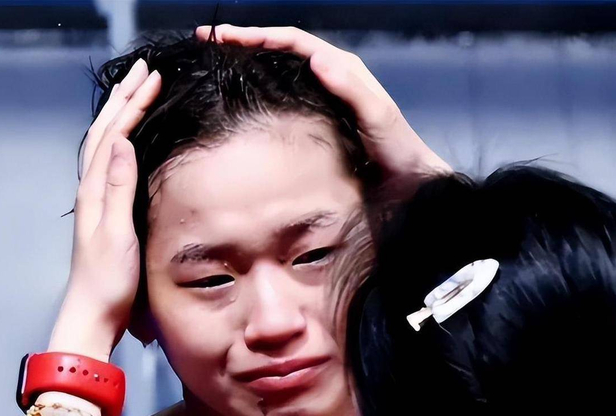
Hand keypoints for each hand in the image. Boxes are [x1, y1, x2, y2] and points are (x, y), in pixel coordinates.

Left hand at [49, 59, 161, 361]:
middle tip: (144, 71)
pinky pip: (110, 163)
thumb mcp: (116, 234)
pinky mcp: (106, 211)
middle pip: (105, 133)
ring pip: (105, 145)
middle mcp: (92, 190)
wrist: (94, 312)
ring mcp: (97, 200)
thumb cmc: (108, 280)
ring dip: (119, 114)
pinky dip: (119, 140)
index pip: (114, 135)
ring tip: (135, 92)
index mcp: (94, 191)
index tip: (152, 78)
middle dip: (124, 98)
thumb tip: (123, 143)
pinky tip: (128, 140)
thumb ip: (118, 189)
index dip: (132, 105)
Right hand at [195, 25, 450, 190]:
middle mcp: (328, 77)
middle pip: (280, 50)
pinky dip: (260, 93)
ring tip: (216, 65)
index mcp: (341, 68)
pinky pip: (283, 100)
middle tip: (208, 43)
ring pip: (278, 73)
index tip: (222, 36)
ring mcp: (320, 100)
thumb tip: (316, 58)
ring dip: (248, 65)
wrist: (407, 181)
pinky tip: (242, 101)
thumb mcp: (378, 116)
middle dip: (244, 42)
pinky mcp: (316, 122)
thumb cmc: (396, 149)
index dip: (256, 34)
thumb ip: (352, 88)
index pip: (292, 41)